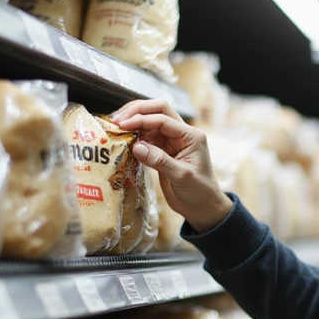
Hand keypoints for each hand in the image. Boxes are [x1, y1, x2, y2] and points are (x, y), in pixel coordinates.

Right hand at [111, 99, 232, 232]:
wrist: (203, 207)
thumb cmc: (199, 192)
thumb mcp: (182, 177)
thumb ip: (160, 161)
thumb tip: (137, 147)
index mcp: (191, 136)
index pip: (163, 118)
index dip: (141, 119)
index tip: (123, 125)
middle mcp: (182, 134)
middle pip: (157, 110)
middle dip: (136, 111)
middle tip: (117, 120)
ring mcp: (171, 142)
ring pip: (149, 122)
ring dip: (133, 122)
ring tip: (115, 127)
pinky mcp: (162, 151)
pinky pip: (146, 137)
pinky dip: (133, 135)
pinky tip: (122, 139)